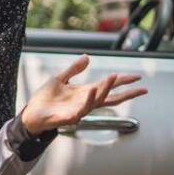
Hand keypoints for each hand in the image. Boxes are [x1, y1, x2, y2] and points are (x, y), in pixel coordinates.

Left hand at [20, 55, 146, 135]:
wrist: (31, 114)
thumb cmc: (45, 100)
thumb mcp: (60, 79)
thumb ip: (74, 69)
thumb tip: (87, 57)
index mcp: (85, 93)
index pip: (108, 87)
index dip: (123, 81)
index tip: (137, 77)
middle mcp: (86, 102)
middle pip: (111, 97)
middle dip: (127, 92)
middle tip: (142, 88)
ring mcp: (79, 110)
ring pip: (98, 100)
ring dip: (107, 88)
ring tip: (115, 76)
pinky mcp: (70, 117)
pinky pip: (82, 108)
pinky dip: (88, 99)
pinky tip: (93, 90)